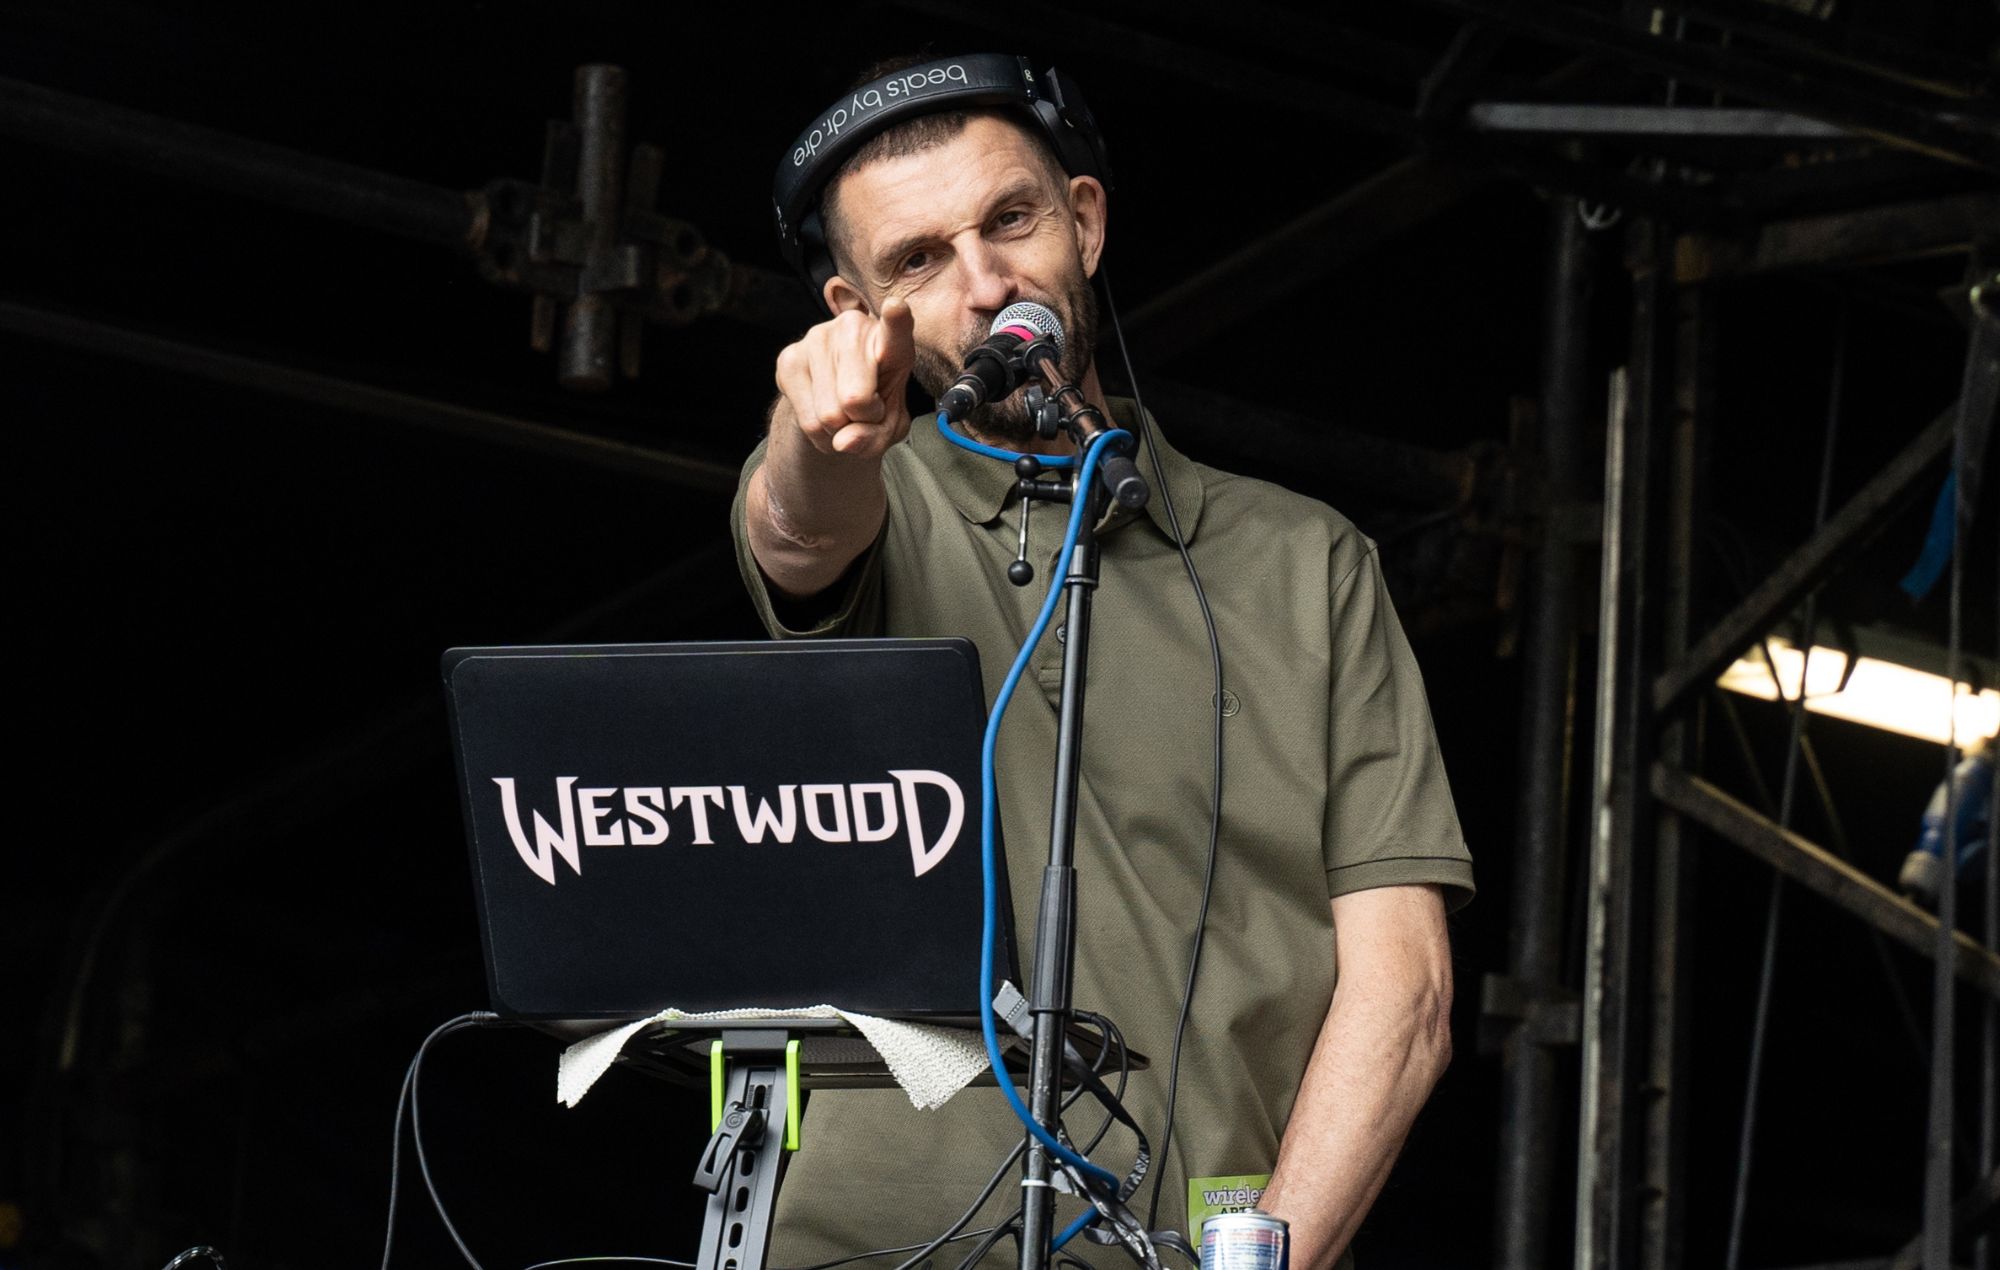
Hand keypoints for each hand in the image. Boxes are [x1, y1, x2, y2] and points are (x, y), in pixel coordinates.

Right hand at [773, 296, 916, 458]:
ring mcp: (817, 338)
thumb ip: (878, 436)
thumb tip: (843, 442)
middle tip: (865, 412)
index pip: (896, 329)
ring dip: (839, 431)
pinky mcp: (789, 358)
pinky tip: (824, 419)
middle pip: (856, 400)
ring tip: (845, 414)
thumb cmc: (875, 404)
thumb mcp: (890, 425)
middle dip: (862, 421)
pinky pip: (808, 421)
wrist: (837, 403)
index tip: (896, 307)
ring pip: (829, 415)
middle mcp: (853, 328)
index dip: (896, 320)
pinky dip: (820, 435)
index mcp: (891, 339)